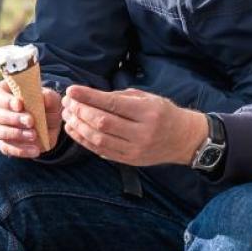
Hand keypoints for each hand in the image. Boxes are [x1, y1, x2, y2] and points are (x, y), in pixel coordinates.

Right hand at [0, 78, 62, 157]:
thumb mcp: (51, 100)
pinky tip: (35, 150)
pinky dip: (21, 150)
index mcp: (2, 93)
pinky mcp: (2, 143)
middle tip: (30, 121)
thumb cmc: (46, 106)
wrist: (49, 126)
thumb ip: (49, 97)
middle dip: (13, 118)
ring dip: (15, 134)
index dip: (6, 101)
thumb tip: (44, 97)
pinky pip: (6, 148)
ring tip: (34, 135)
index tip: (20, 105)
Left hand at [60, 85, 208, 166]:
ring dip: (78, 126)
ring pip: (99, 138)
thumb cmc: (163, 113)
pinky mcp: (129, 160)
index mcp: (148, 112)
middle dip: (80, 111)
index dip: (89, 97)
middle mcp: (142, 132)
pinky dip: (83, 140)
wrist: (184, 139)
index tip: (72, 90)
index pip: (113, 104)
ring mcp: (135, 149)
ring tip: (67, 115)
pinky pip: (101, 151)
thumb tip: (89, 96)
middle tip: (67, 102)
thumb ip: (120, 97)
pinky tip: (74, 129)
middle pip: (103, 122)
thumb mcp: (148, 98)